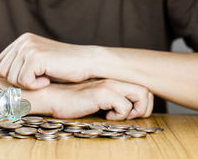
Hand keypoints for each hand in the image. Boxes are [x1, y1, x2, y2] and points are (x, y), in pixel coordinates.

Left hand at [0, 33, 95, 88]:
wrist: (87, 62)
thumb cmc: (65, 66)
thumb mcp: (39, 61)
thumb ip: (21, 63)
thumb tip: (0, 73)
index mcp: (23, 40)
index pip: (2, 64)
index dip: (14, 77)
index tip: (32, 78)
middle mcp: (23, 41)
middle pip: (3, 72)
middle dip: (19, 82)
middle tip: (38, 80)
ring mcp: (28, 48)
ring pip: (12, 79)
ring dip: (29, 85)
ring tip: (45, 78)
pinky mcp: (35, 57)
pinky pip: (23, 82)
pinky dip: (35, 86)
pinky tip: (47, 80)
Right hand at [28, 79, 152, 119]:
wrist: (50, 96)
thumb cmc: (69, 100)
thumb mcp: (92, 98)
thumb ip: (107, 99)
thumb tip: (122, 111)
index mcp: (111, 80)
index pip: (141, 87)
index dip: (142, 103)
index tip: (129, 114)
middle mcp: (113, 80)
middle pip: (146, 90)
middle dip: (144, 108)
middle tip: (129, 117)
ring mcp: (108, 85)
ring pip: (142, 94)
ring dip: (135, 110)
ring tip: (118, 116)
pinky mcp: (102, 93)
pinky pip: (125, 106)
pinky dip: (120, 115)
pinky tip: (106, 116)